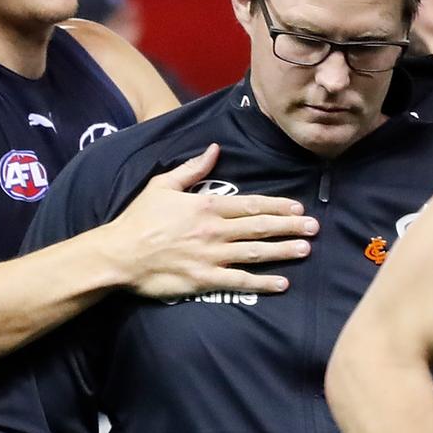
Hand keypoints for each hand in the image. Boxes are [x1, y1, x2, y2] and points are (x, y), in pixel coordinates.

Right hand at [98, 143, 316, 297]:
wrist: (118, 255)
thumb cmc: (138, 219)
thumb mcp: (163, 185)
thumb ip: (193, 169)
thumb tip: (214, 149)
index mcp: (206, 206)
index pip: (250, 204)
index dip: (277, 206)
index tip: (298, 207)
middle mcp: (213, 230)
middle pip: (259, 227)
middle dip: (290, 226)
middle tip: (314, 227)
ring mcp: (211, 257)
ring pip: (255, 253)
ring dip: (283, 251)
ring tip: (306, 249)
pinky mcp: (204, 280)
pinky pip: (240, 282)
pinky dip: (263, 283)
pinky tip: (282, 283)